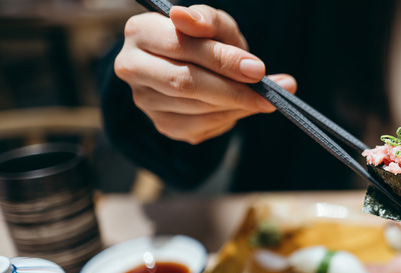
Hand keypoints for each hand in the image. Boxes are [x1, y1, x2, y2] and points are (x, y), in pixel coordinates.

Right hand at [114, 5, 296, 143]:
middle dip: (232, 89)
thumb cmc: (206, 40)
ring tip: (264, 99)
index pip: (180, 46)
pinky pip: (200, 127)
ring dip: (236, 105)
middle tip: (268, 94)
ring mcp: (145, 100)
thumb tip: (187, 18)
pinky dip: (228, 118)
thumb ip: (207, 20)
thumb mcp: (213, 24)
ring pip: (196, 108)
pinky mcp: (162, 124)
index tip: (257, 69)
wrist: (197, 65)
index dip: (221, 59)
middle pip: (184, 82)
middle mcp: (132, 67)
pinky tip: (242, 107)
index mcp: (140, 31)